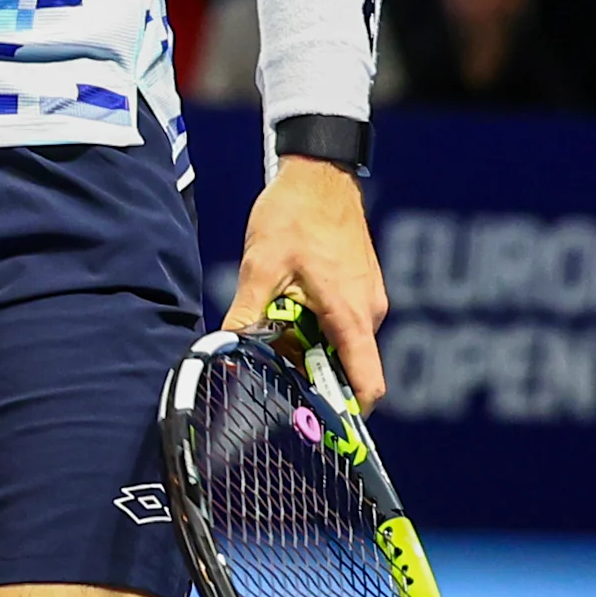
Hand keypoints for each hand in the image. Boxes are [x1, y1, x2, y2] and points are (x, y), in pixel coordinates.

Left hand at [225, 156, 388, 403]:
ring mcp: (370, 299)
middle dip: (311, 373)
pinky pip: (343, 324)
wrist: (318, 174)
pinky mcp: (363, 288)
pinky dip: (317, 326)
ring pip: (342, 345)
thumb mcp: (260, 267)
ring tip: (274, 325)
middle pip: (347, 368)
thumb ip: (247, 314)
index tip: (317, 422)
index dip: (346, 411)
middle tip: (271, 364)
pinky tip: (288, 306)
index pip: (368, 384)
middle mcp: (370, 313)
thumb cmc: (294, 215)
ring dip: (310, 346)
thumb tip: (225, 349)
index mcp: (351, 315)